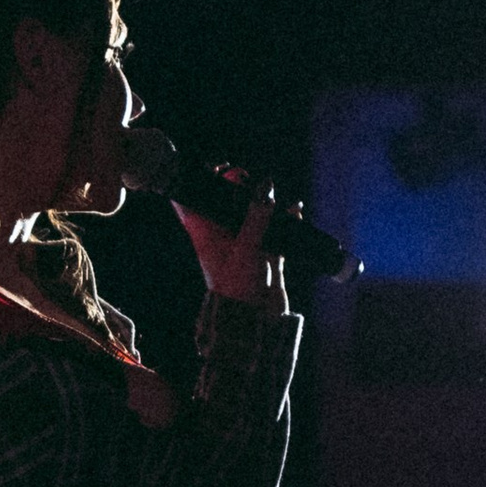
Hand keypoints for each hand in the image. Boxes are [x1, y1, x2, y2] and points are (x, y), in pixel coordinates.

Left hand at [173, 178, 287, 314]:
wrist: (254, 319)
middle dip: (236, 184)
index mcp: (205, 232)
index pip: (191, 200)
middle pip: (223, 200)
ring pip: (250, 211)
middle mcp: (222, 234)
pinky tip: (294, 210)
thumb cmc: (238, 286)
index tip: (214, 167)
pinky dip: (284, 217)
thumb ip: (256, 216)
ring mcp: (244, 241)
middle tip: (245, 177)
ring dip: (262, 199)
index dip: (198, 180)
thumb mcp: (246, 246)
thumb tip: (266, 187)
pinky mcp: (265, 250)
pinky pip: (274, 227)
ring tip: (272, 191)